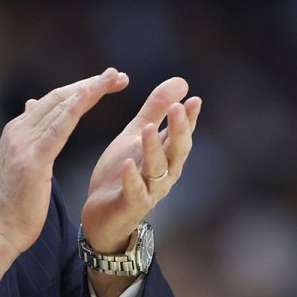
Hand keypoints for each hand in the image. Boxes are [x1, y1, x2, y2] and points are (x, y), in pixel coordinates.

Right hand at [0, 68, 129, 291]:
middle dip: (90, 84)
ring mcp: (23, 143)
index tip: (104, 83)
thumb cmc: (10, 206)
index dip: (79, 90)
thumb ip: (29, 137)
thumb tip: (32, 107)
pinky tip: (92, 93)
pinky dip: (75, 106)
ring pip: (60, 106)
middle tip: (117, 75)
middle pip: (58, 97)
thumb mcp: (19, 164)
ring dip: (90, 89)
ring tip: (114, 78)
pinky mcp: (32, 159)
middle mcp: (18, 131)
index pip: (51, 102)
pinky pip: (59, 127)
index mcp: (16, 133)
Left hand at [80, 77, 200, 255]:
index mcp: (167, 156)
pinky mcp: (130, 206)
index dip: (189, 119)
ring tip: (147, 127)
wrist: (102, 215)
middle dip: (178, 130)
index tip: (194, 99)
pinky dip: (132, 179)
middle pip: (176, 151)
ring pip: (156, 169)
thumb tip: (181, 81)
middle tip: (178, 108)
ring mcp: (149, 191)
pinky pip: (134, 192)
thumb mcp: (135, 136)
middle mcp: (164, 174)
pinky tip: (128, 165)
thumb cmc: (122, 173)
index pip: (181, 134)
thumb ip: (154, 110)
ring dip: (153, 148)